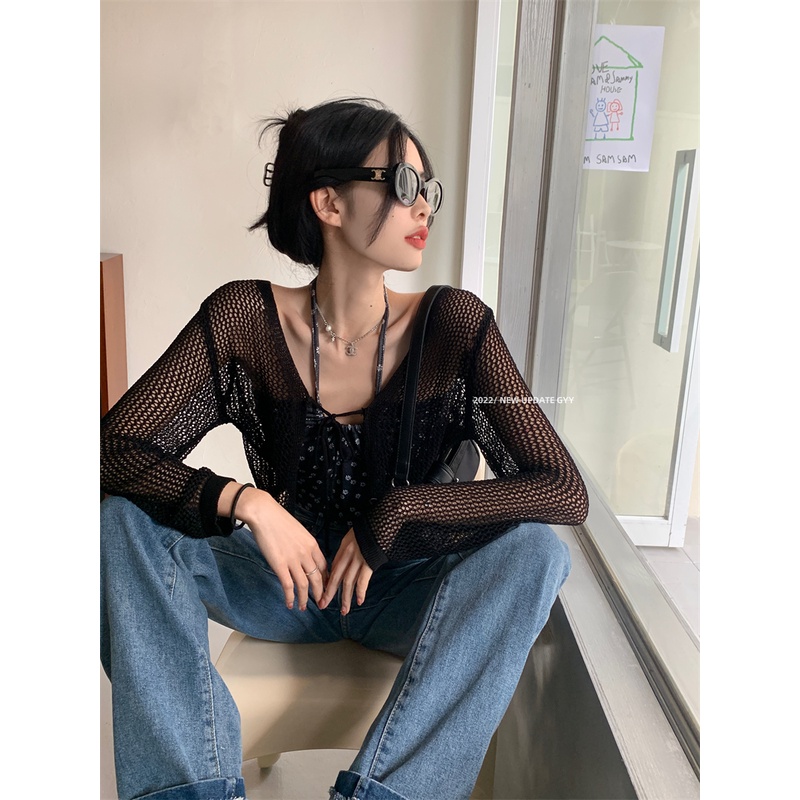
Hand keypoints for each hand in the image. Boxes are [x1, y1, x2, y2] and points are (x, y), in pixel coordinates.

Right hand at [232, 486, 328, 610]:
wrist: (264, 514)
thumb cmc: (278, 520)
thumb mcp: (298, 531)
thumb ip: (303, 544)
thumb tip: (303, 555)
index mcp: (312, 544)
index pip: (324, 566)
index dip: (325, 579)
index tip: (324, 588)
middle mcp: (306, 553)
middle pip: (317, 578)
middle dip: (320, 593)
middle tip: (320, 603)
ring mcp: (293, 560)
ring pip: (304, 585)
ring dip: (305, 599)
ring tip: (304, 607)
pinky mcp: (280, 565)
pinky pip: (288, 585)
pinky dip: (290, 597)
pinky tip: (289, 604)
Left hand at [319, 529, 372, 614]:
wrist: (380, 524)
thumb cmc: (367, 530)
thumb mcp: (351, 537)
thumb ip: (346, 551)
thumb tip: (342, 566)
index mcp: (343, 549)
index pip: (332, 569)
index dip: (327, 582)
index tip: (323, 593)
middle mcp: (348, 556)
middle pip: (335, 577)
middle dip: (329, 593)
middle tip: (323, 605)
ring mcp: (358, 560)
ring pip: (348, 582)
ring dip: (345, 598)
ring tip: (343, 610)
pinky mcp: (369, 563)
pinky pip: (363, 580)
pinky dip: (360, 591)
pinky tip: (359, 601)